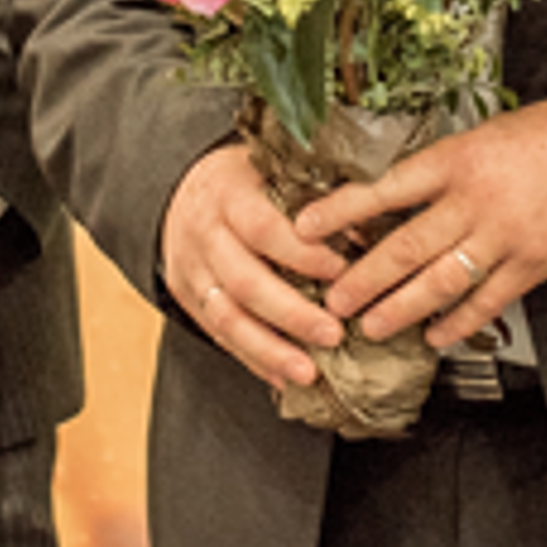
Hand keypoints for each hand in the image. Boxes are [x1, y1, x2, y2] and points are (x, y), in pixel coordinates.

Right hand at [160, 141, 347, 388]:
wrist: (181, 190)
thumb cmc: (244, 180)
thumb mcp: (271, 169)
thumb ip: (311, 195)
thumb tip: (365, 231)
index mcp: (229, 194)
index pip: (263, 228)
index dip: (301, 254)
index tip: (340, 271)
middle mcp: (206, 234)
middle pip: (245, 281)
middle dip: (291, 314)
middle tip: (333, 334)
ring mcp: (193, 271)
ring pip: (227, 318)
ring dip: (270, 350)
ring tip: (308, 373)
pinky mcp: (188, 300)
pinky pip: (219, 337)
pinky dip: (253, 360)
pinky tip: (283, 378)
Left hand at [293, 100, 546, 348]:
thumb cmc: (535, 141)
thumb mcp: (474, 139)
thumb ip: (433, 173)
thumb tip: (381, 202)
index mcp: (454, 162)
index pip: (385, 190)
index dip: (340, 211)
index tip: (303, 228)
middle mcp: (474, 202)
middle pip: (406, 248)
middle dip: (363, 279)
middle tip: (334, 302)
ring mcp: (503, 238)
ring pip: (440, 282)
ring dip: (400, 308)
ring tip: (371, 325)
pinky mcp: (530, 265)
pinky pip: (486, 302)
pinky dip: (456, 323)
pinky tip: (434, 335)